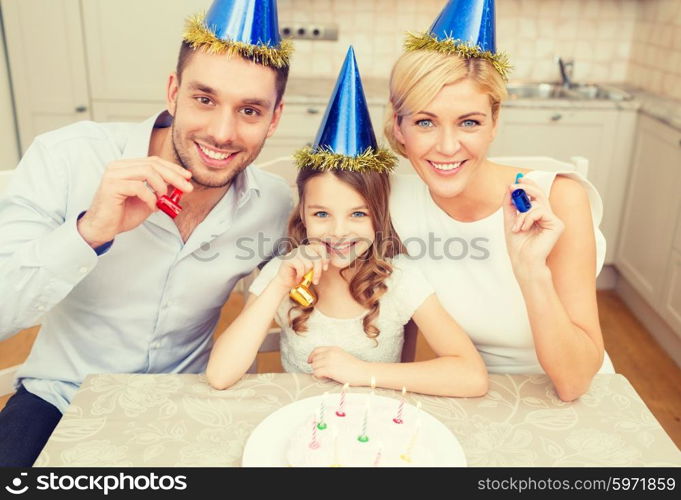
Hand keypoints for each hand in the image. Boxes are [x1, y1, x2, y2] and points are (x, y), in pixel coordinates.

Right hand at [78, 157, 192, 246]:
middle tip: (187, 187)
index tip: (187, 176)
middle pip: (153, 164)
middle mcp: (118, 167)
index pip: (154, 161)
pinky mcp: (111, 186)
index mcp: (126, 167)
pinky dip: (150, 197)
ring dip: (161, 186)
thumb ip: (161, 190)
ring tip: (164, 199)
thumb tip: (180, 184)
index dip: (173, 168)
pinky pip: (139, 187)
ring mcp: (114, 175)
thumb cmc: (122, 214)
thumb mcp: (148, 200)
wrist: (103, 228)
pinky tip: (151, 206)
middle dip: (174, 176)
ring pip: (147, 172)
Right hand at [272, 243, 329, 291]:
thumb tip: (326, 265)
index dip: (325, 259)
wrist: (287, 282)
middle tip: (315, 281)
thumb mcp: (313, 270)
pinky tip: (298, 279)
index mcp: (310, 249)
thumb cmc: (301, 276)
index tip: (325, 269)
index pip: (321, 248)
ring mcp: (295, 252)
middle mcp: (303, 248)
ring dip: (307, 274)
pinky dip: (300, 276)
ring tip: (304, 278)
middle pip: (317, 258)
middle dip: (317, 272)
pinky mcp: (289, 258)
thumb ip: (319, 265)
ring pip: (309, 264)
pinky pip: (300, 267)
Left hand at [307, 346, 367, 384]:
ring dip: (317, 371)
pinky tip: (326, 377)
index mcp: (333, 349)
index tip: (310, 361)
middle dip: (315, 366)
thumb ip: (332, 356)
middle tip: (320, 371)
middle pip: (314, 359)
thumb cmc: (355, 367)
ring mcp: (329, 361)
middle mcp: (330, 353)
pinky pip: (316, 373)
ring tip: (325, 375)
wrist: (363, 372)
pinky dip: (319, 376)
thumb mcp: (343, 356)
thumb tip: (321, 362)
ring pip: (314, 366)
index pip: (316, 350)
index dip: (311, 356)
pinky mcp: (329, 370)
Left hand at [502, 177, 564, 275]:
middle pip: (540, 194)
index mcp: (538, 216)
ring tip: (517, 226)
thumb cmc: (518, 245)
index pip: (536, 195)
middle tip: (513, 187)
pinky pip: (540, 211)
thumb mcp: (510, 220)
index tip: (518, 179)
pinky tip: (523, 228)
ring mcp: (553, 220)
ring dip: (522, 214)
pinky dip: (527, 218)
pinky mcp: (557, 225)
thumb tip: (509, 187)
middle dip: (525, 188)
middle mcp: (547, 216)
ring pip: (537, 203)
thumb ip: (509, 204)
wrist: (523, 260)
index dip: (529, 185)